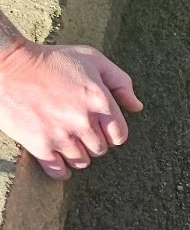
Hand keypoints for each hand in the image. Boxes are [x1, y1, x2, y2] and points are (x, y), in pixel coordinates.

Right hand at [0, 38, 141, 178]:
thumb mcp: (91, 59)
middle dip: (92, 141)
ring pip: (81, 161)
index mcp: (99, 101)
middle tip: (79, 131)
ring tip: (67, 141)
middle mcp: (83, 121)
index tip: (99, 127)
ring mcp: (61, 135)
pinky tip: (58, 160)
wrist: (8, 65)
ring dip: (76, 154)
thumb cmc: (51, 60)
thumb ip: (119, 82)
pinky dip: (60, 169)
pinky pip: (59, 171)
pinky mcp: (40, 145)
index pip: (119, 135)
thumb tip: (137, 107)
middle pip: (100, 150)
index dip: (110, 132)